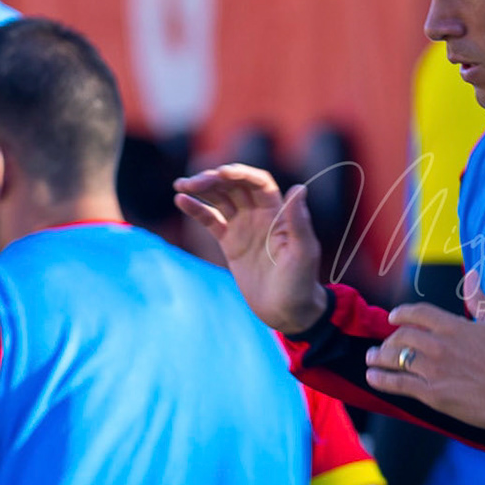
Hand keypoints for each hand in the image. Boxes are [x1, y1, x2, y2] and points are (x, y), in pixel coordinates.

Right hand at [174, 165, 328, 333]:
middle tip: (193, 181)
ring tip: (181, 184)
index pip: (258, 183)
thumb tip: (299, 187)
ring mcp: (244, 228)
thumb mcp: (303, 252)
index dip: (240, 173)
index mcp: (279, 213)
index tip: (221, 173)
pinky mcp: (231, 243)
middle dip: (215, 179)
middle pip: (235, 186)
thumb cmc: (300, 283)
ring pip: (221, 199)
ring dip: (202, 188)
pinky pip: (211, 220)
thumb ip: (299, 221)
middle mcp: (260, 215)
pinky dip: (196, 209)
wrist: (287, 312)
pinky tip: (181, 200)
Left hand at [365, 282, 484, 430]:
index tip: (392, 317)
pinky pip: (399, 384)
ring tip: (370, 359)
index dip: (401, 313)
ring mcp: (435, 370)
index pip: (418, 313)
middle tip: (383, 345)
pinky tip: (373, 377)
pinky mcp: (433, 394)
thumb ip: (480, 299)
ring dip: (378, 357)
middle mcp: (440, 345)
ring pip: (396, 358)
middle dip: (389, 340)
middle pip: (402, 336)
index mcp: (455, 326)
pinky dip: (382, 379)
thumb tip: (472, 275)